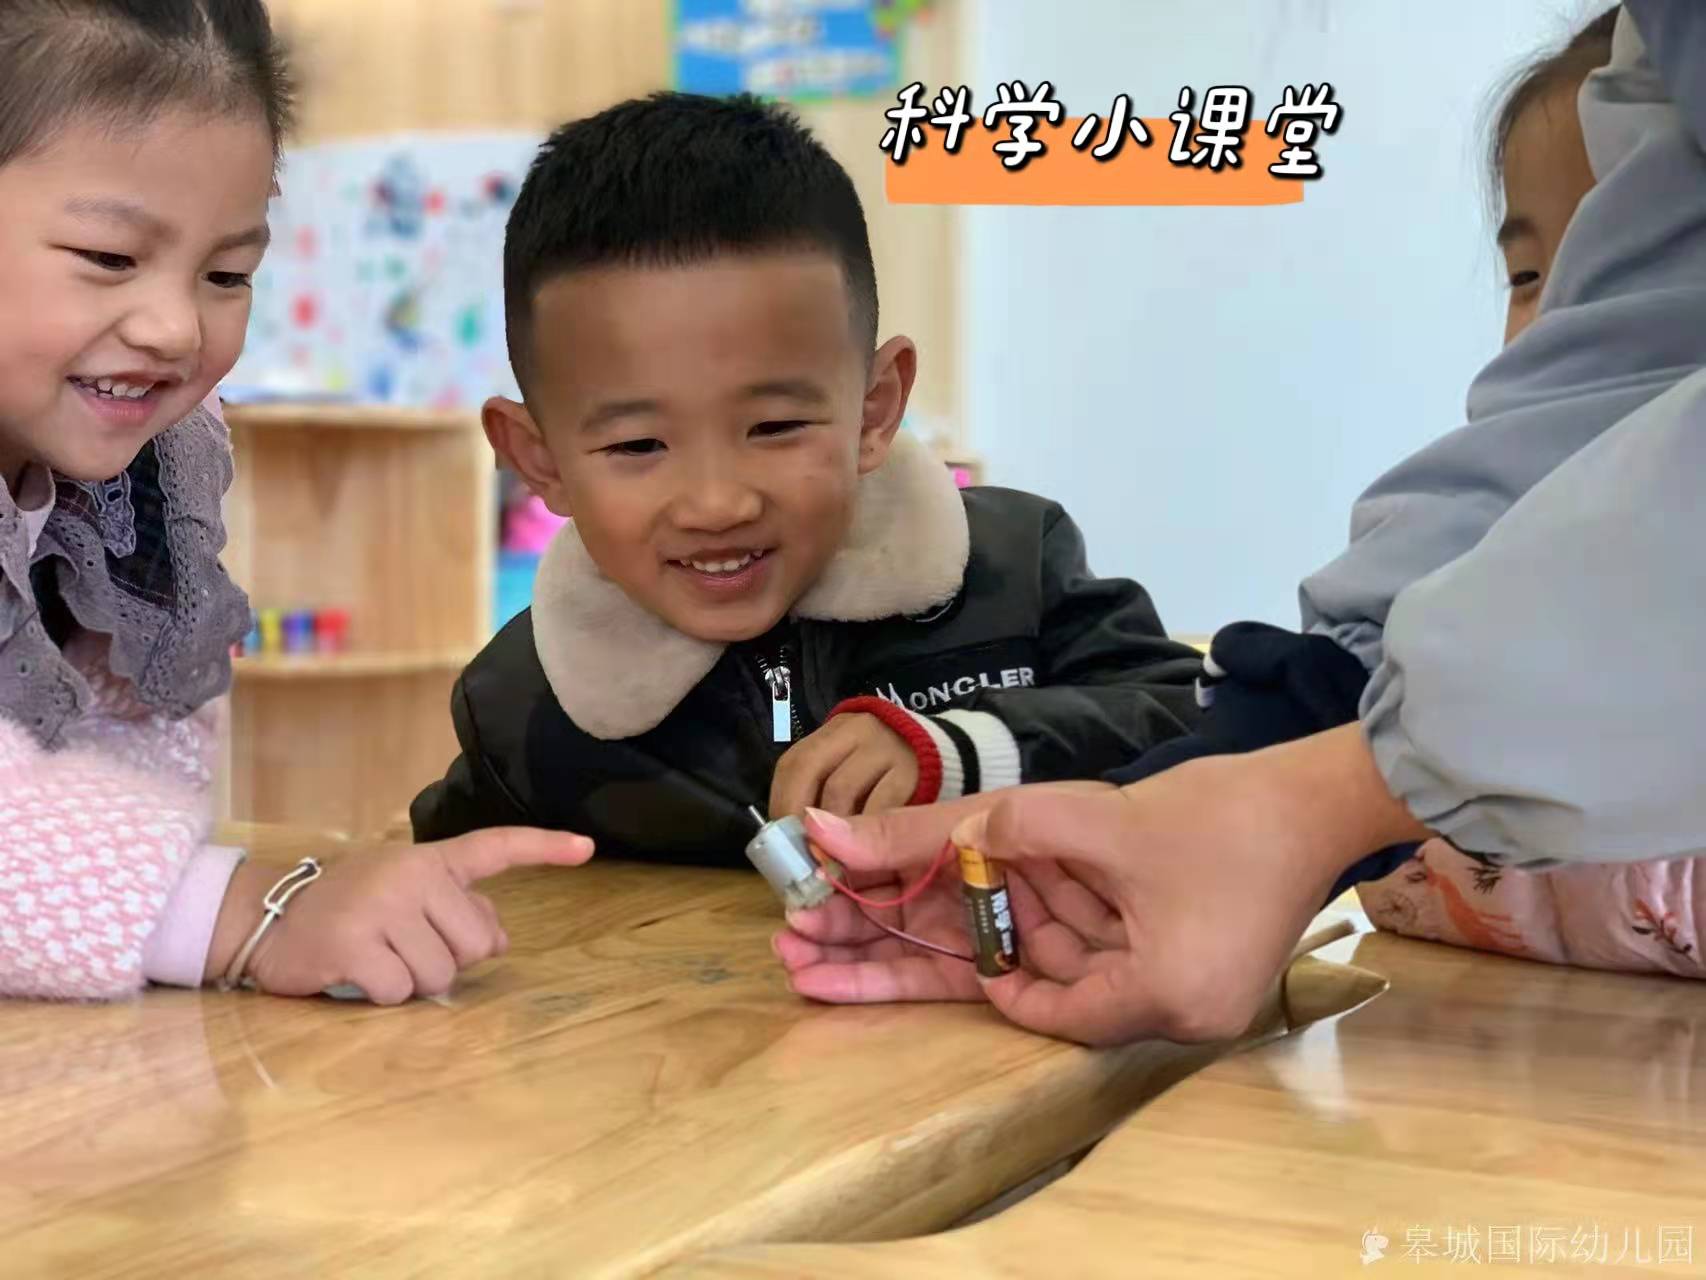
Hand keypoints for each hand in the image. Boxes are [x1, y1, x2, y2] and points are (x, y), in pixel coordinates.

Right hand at [214, 828, 594, 1004]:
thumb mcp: (408, 898)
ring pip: (439, 974)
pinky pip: (399, 992)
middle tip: (403, 948)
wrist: (267, 917)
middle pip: (474, 944)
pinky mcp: (352, 944)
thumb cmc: (350, 909)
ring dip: (412, 982)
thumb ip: (458, 910)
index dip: (545, 848)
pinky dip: (382, 997)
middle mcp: (410, 874)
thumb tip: (501, 939)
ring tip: (377, 959)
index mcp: (430, 860)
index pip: (496, 848)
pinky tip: (355, 975)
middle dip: (447, 960)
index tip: (588, 848)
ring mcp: (380, 907)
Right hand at [776, 782, 1115, 1004]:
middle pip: (898, 901)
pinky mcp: (1016, 971)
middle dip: (840, 919)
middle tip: (785, 936)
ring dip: (851, 955)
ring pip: (909, 943)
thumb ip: (917, 828)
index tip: (799, 879)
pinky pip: (945, 978)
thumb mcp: (1020, 817)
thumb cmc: (1126, 827)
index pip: (899, 850)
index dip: (849, 866)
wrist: (1223, 867)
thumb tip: (823, 826)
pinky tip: (837, 985)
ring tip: (793, 965)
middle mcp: (984, 878)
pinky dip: (889, 983)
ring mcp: (998, 926)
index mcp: (985, 832)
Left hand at [781, 726, 1425, 1045]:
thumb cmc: (1228, 815)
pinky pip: (1069, 934)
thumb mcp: (1090, 818)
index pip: (1014, 997)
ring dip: (947, 922)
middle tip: (799, 948)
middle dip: (900, 956)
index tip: (855, 943)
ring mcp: (1154, 975)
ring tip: (838, 910)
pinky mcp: (1156, 942)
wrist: (1325, 796)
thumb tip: (845, 834)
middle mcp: (1150, 1004)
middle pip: (998, 978)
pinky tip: (940, 885)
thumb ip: (969, 829)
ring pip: (1025, 951)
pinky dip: (1016, 906)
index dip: (933, 968)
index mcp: (1151, 999)